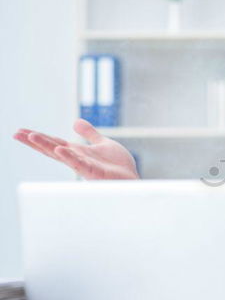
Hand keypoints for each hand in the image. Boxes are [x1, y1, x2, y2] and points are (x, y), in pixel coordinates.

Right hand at [13, 119, 139, 179]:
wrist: (132, 179)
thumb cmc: (117, 166)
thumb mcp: (102, 143)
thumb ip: (89, 134)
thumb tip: (75, 121)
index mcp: (78, 152)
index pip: (54, 142)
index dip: (38, 137)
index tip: (20, 131)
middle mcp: (77, 159)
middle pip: (52, 148)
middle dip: (35, 141)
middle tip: (17, 134)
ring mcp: (84, 166)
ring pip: (62, 155)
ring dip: (46, 146)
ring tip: (32, 136)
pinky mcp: (95, 172)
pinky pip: (79, 165)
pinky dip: (69, 157)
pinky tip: (59, 149)